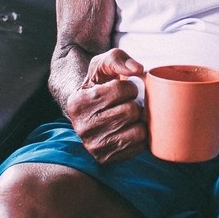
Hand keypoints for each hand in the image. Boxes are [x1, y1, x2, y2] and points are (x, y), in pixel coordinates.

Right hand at [64, 49, 147, 163]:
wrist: (90, 110)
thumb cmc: (99, 84)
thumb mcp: (103, 64)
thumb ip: (118, 58)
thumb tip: (138, 69)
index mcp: (78, 103)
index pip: (121, 90)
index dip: (129, 87)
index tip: (122, 89)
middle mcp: (82, 128)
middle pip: (131, 111)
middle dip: (135, 103)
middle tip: (126, 103)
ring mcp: (93, 146)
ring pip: (138, 131)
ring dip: (139, 121)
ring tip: (128, 116)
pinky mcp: (106, 158)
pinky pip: (139, 147)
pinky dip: (140, 136)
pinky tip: (129, 129)